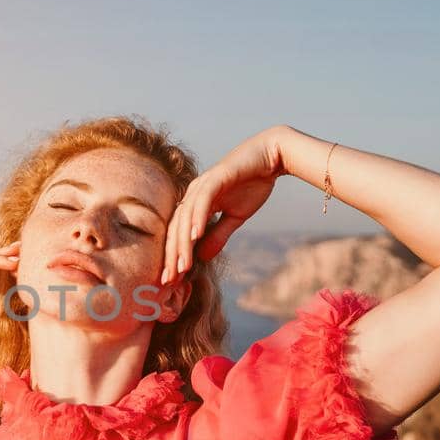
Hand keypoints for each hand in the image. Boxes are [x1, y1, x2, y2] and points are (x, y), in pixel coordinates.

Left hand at [160, 127, 285, 283]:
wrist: (271, 158)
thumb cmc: (252, 184)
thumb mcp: (234, 217)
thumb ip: (218, 236)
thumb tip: (203, 257)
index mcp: (195, 203)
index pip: (178, 234)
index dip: (173, 258)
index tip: (170, 282)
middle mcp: (193, 194)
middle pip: (176, 229)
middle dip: (171, 257)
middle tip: (168, 281)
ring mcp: (202, 185)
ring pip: (186, 218)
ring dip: (182, 243)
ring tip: (180, 266)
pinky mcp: (216, 177)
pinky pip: (203, 201)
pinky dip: (198, 218)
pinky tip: (195, 236)